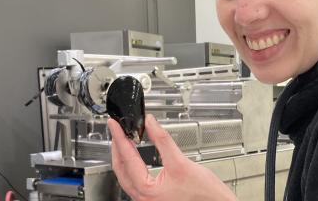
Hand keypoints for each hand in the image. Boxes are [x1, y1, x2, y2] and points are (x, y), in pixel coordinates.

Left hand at [108, 115, 237, 200]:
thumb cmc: (203, 193)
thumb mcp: (181, 161)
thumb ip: (163, 140)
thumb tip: (151, 123)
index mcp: (147, 190)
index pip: (127, 158)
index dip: (119, 138)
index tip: (114, 125)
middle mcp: (143, 198)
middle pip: (121, 169)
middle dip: (117, 147)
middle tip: (116, 129)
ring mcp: (147, 199)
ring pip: (126, 176)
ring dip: (123, 157)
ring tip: (123, 140)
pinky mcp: (154, 198)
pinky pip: (135, 181)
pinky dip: (132, 166)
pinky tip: (135, 156)